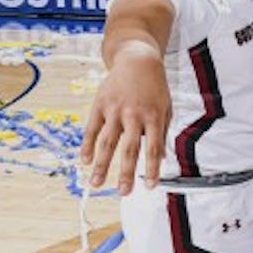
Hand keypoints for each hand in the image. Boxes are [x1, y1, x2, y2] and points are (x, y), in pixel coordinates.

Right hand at [80, 51, 171, 194]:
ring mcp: (115, 110)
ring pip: (107, 142)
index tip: (150, 186)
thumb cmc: (155, 87)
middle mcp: (134, 115)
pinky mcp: (100, 105)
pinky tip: (85, 161)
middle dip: (126, 173)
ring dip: (102, 165)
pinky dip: (88, 146)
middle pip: (129, 149)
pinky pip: (92, 129)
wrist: (137, 60)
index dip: (152, 169)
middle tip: (123, 193)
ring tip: (96, 184)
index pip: (153, 148)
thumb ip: (162, 132)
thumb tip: (162, 159)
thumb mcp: (166, 107)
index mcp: (154, 117)